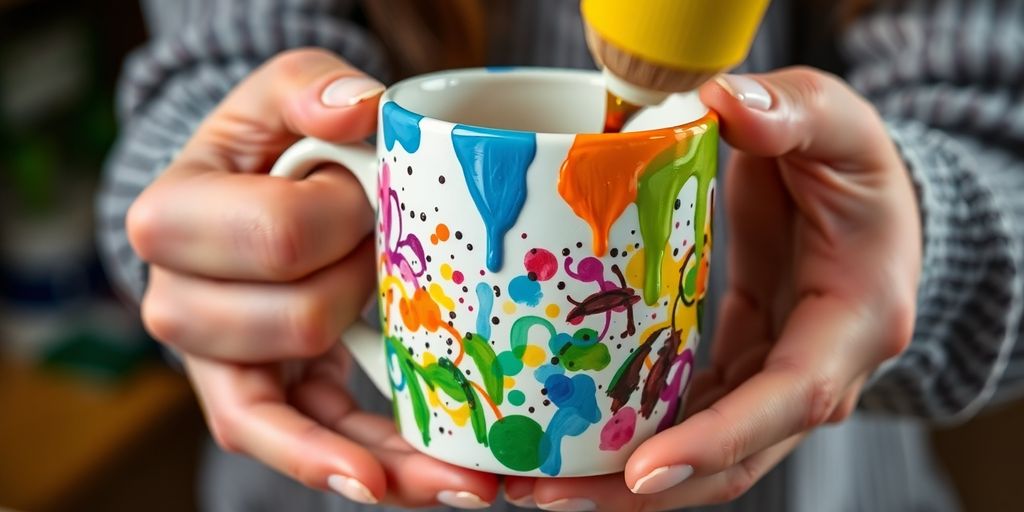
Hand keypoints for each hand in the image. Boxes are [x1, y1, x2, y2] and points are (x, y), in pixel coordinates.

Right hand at [127, 49, 498, 507]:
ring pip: (291, 421)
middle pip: (295, 325)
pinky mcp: (252, 399)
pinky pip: (291, 447)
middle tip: (386, 256)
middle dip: (366, 292)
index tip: (370, 198)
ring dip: (383, 448)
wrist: (254, 192)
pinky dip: (345, 468)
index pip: (276, 234)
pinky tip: (401, 487)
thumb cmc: (273, 145)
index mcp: (172, 214)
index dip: (342, 219)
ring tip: (468, 476)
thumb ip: (310, 86)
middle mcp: (174, 299)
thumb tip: (358, 111)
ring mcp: (212, 361)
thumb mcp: (284, 92)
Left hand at [505, 67, 920, 510]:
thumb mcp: (836, 120)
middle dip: (641, 490)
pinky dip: (630, 429)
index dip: (716, 441)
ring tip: (529, 479)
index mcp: (856, 321)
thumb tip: (722, 102)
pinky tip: (565, 429)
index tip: (640, 473)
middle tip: (543, 493)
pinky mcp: (736, 366)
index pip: (789, 398)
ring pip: (702, 450)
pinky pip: (684, 411)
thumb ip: (790, 112)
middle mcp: (819, 371)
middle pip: (734, 458)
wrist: (860, 195)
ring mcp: (773, 377)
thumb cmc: (856, 160)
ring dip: (620, 475)